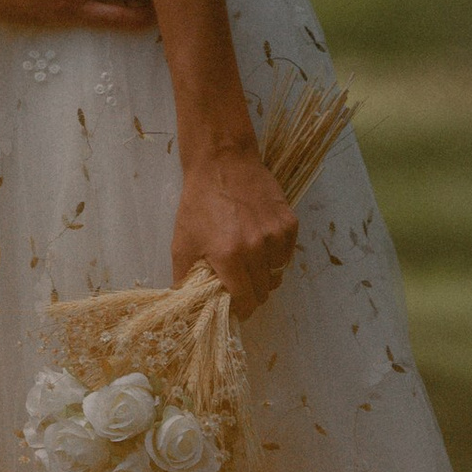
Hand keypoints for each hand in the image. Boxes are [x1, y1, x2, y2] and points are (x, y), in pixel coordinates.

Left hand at [171, 142, 297, 318]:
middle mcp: (257, 248)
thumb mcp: (182, 242)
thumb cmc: (198, 203)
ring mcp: (276, 235)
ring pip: (277, 274)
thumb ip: (185, 278)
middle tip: (241, 288)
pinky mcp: (289, 223)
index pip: (245, 300)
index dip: (241, 309)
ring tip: (251, 266)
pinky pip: (287, 254)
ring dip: (265, 277)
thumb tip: (187, 304)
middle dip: (252, 295)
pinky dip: (277, 258)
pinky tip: (262, 248)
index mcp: (229, 256)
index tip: (235, 309)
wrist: (222, 162)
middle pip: (263, 290)